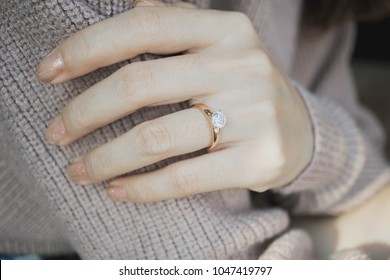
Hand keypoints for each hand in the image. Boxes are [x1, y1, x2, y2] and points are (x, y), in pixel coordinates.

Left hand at [37, 0, 312, 202]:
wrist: (300, 130)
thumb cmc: (244, 87)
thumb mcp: (220, 45)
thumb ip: (176, 21)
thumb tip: (126, 3)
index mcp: (226, 30)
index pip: (144, 25)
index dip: (88, 47)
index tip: (49, 72)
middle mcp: (241, 66)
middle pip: (140, 85)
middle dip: (84, 111)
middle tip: (57, 132)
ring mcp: (254, 114)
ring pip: (156, 138)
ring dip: (104, 158)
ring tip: (79, 170)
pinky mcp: (258, 159)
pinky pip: (184, 177)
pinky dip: (141, 188)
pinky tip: (116, 189)